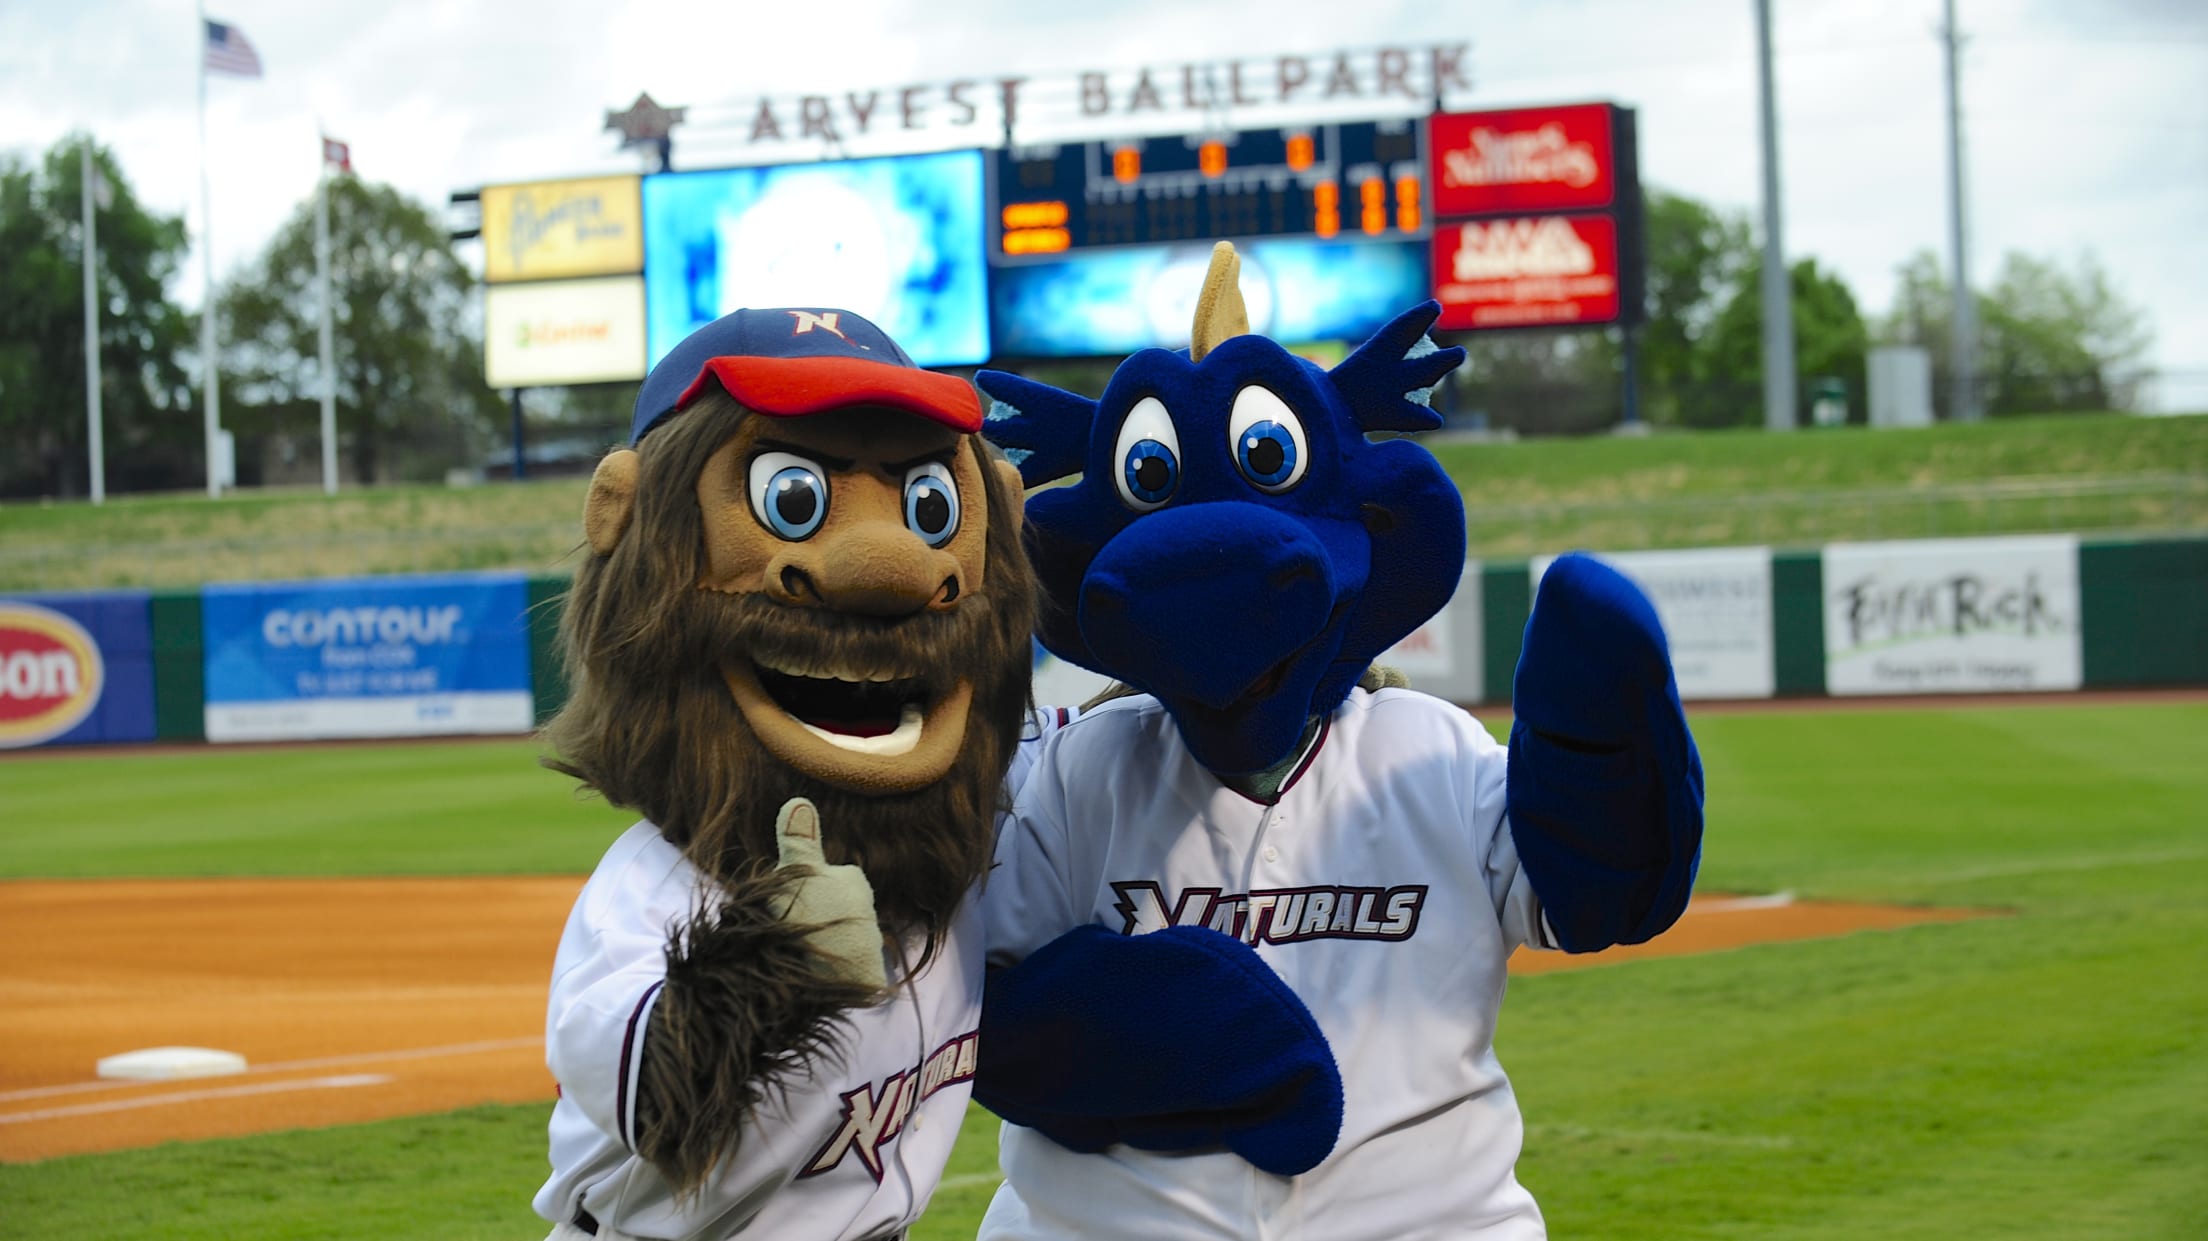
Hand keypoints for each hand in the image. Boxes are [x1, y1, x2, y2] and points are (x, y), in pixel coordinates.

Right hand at [773, 798, 887, 990]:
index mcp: (854, 880)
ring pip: (842, 938)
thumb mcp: (797, 871)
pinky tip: (818, 974)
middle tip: (795, 930)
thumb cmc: (810, 916)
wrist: (823, 977)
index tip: (790, 903)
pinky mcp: (867, 976)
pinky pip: (850, 969)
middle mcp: (869, 910)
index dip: (804, 889)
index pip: (828, 878)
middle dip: (820, 917)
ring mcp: (869, 945)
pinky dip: (835, 971)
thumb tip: (798, 800)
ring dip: (827, 947)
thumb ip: (799, 839)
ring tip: (803, 955)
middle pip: (836, 908)